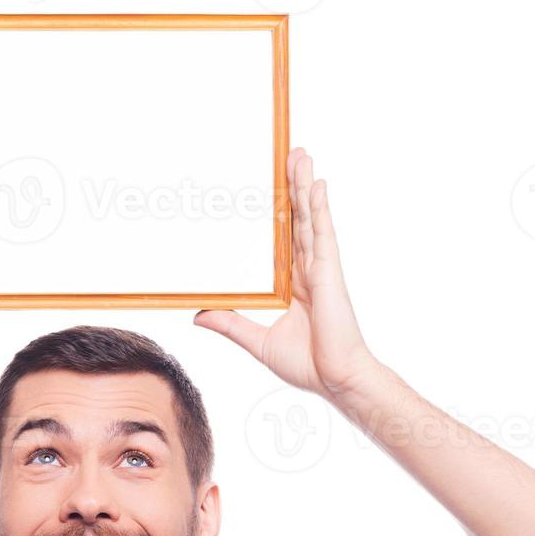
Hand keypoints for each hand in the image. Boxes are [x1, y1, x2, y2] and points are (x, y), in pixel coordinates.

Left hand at [194, 148, 376, 396]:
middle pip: (298, 219)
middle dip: (293, 187)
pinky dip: (320, 207)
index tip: (271, 188)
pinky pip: (322, 232)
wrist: (335, 379)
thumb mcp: (257, 341)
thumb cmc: (308, 364)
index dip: (279, 212)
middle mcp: (307, 271)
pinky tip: (316, 183)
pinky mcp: (329, 272)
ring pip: (310, 218)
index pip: (284, 239)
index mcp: (294, 284)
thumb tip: (199, 315)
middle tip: (288, 156)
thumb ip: (231, 324)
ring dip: (304, 186)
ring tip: (300, 155)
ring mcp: (320, 268)